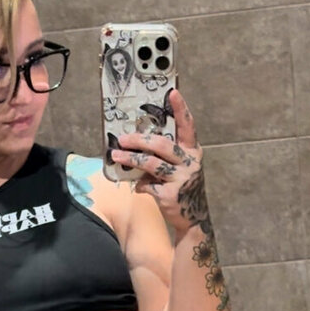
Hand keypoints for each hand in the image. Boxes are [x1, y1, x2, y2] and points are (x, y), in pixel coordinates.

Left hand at [111, 89, 206, 236]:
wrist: (193, 218)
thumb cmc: (182, 188)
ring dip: (130, 159)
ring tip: (116, 156)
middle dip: (138, 140)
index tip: (172, 92)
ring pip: (151, 164)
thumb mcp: (180, 168)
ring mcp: (182, 179)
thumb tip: (135, 145)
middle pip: (161, 144)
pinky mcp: (171, 195)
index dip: (181, 109)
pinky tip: (139, 187)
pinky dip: (141, 185)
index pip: (188, 126)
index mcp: (192, 152)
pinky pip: (148, 185)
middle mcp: (190, 163)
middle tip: (122, 139)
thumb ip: (164, 156)